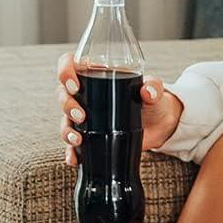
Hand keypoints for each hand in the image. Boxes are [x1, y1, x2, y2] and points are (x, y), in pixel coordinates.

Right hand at [56, 52, 183, 166]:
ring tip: (78, 139)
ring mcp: (85, 115)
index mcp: (95, 74)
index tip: (74, 85)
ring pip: (64, 119)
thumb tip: (148, 91)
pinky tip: (74, 158)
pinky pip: (73, 143)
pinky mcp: (89, 135)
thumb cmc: (151, 101)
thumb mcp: (154, 90)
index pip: (69, 63)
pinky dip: (71, 151)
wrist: (158, 125)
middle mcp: (85, 93)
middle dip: (67, 105)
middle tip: (82, 116)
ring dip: (66, 129)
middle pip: (63, 94)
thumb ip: (153, 87)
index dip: (65, 71)